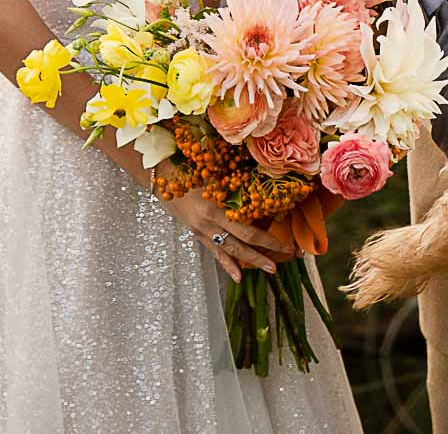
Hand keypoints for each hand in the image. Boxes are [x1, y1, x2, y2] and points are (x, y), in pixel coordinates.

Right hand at [159, 186, 294, 281]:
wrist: (161, 176)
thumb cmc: (191, 168)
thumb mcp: (216, 175)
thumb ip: (236, 187)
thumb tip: (266, 194)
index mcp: (215, 208)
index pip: (247, 231)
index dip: (268, 240)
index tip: (285, 245)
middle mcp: (208, 224)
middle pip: (241, 245)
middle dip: (263, 255)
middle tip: (283, 262)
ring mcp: (201, 231)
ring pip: (229, 252)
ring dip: (251, 261)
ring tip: (269, 269)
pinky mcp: (197, 234)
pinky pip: (215, 252)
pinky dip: (227, 265)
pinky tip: (238, 278)